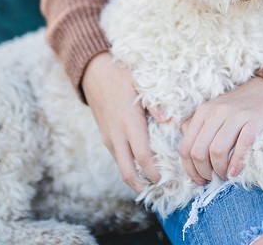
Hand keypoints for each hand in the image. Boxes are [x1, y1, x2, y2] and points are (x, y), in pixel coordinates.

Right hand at [81, 52, 160, 191]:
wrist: (93, 72)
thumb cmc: (120, 75)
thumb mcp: (140, 82)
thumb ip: (154, 102)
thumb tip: (169, 119)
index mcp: (129, 123)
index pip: (143, 157)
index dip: (155, 173)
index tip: (169, 181)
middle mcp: (117, 135)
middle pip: (128, 172)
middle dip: (144, 185)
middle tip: (163, 189)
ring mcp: (109, 137)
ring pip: (121, 167)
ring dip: (136, 178)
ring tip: (156, 181)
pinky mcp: (106, 137)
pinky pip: (118, 158)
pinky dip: (130, 166)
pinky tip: (143, 165)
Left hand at [178, 77, 262, 183]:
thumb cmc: (240, 109)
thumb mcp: (214, 113)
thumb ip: (198, 128)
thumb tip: (187, 154)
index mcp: (203, 112)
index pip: (186, 147)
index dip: (190, 169)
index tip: (199, 180)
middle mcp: (216, 111)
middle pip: (199, 151)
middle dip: (204, 172)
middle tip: (213, 180)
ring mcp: (236, 115)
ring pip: (217, 151)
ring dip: (219, 170)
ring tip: (225, 176)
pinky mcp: (255, 120)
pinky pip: (242, 145)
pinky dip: (237, 163)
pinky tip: (236, 172)